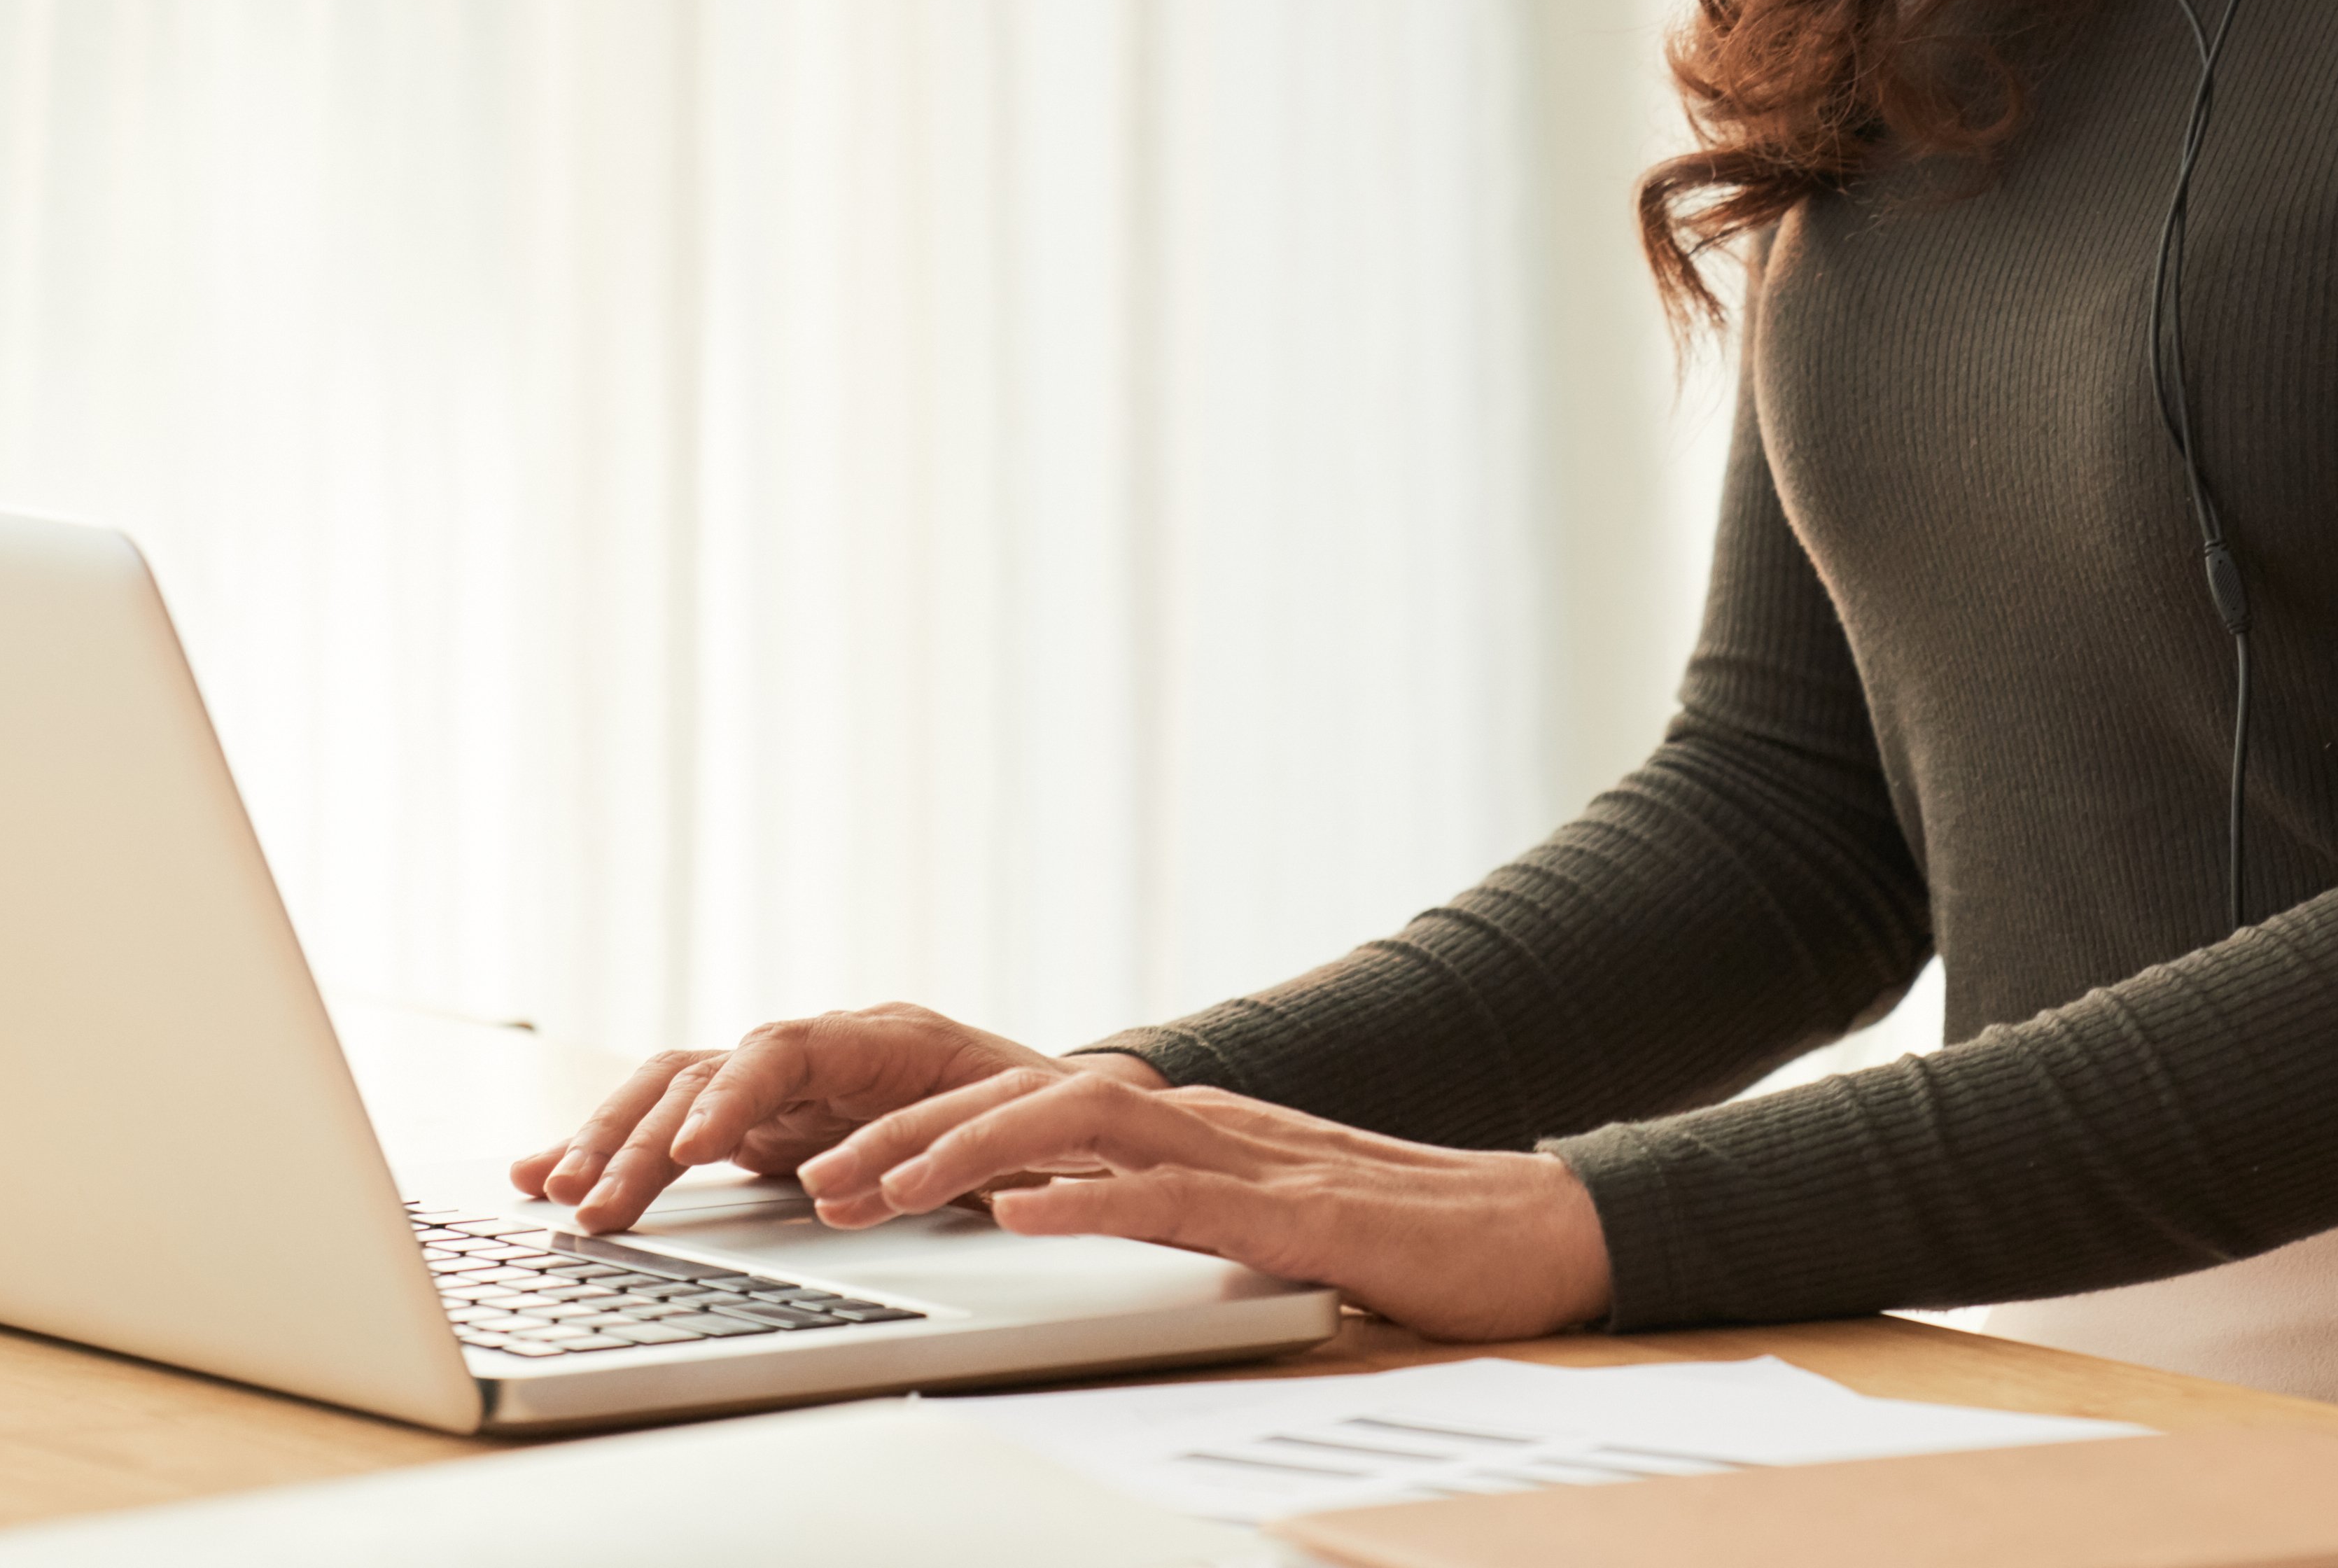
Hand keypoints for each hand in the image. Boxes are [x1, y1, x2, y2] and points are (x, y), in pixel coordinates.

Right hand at [513, 1003, 1168, 1234]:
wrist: (1059, 1108)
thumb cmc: (1042, 1118)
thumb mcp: (1016, 1132)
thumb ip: (951, 1151)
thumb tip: (861, 1190)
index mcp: (883, 1040)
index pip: (788, 1049)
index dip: (734, 1096)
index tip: (695, 1151)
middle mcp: (819, 1050)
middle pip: (707, 1071)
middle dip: (640, 1137)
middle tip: (589, 1203)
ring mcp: (782, 1083)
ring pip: (674, 1093)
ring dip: (609, 1140)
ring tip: (551, 1192)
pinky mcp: (759, 1121)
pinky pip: (672, 1123)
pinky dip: (611, 1146)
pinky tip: (546, 1176)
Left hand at [795, 1066, 1613, 1340]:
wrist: (1526, 1231)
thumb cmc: (1393, 1238)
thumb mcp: (1243, 1220)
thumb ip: (1159, 1205)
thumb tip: (1049, 1210)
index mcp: (1184, 1124)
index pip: (1028, 1106)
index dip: (925, 1131)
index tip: (834, 1168)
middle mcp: (1201, 1120)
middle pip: (1025, 1099)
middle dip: (907, 1136)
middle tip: (811, 1179)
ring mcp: (1245, 1155)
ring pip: (1077, 1126)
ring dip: (963, 1154)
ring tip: (876, 1187)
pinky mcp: (1291, 1209)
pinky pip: (1170, 1196)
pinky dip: (1086, 1201)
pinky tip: (1017, 1215)